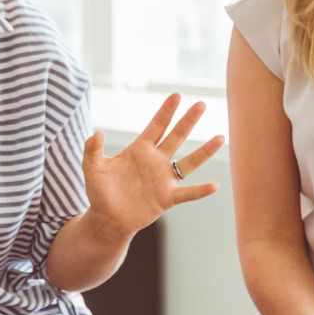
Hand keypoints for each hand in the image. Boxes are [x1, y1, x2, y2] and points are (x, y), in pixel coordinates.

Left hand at [83, 95, 224, 240]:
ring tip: (221, 138)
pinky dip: (201, 190)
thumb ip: (92, 150)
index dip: (166, 111)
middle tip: (202, 104)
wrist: (107, 219)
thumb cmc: (100, 192)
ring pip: (189, 162)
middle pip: (176, 137)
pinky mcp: (167, 198)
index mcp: (139, 150)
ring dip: (204, 151)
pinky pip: (188, 193)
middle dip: (188, 121)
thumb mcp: (92, 169)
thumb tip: (97, 132)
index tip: (176, 95)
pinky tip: (215, 185)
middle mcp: (156, 161)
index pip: (156, 126)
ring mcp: (164, 179)